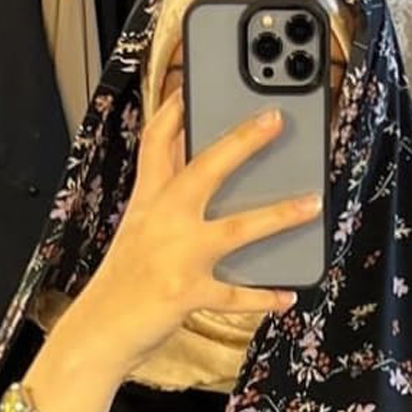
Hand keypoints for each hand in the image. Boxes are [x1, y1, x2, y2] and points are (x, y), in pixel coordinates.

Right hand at [63, 90, 320, 381]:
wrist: (99, 330)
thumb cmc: (122, 282)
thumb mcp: (136, 230)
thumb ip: (163, 201)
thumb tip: (194, 176)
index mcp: (147, 200)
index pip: (156, 140)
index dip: (175, 106)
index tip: (195, 82)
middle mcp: (163, 220)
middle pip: (206, 167)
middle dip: (243, 141)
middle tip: (276, 119)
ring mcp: (177, 256)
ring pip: (236, 229)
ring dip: (278, 216)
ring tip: (312, 205)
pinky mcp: (187, 292)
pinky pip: (236, 294)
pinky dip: (264, 297)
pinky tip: (287, 294)